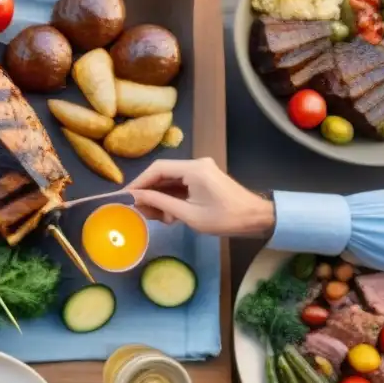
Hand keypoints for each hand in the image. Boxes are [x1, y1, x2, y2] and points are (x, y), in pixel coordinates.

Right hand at [125, 158, 274, 237]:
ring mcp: (201, 170)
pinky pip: (180, 184)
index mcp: (194, 169)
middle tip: (139, 210)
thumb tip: (136, 197)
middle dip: (149, 192)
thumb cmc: (225, 218)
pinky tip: (168, 213)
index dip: (139, 182)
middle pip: (162, 173)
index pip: (157, 169)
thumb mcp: (189, 214)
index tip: (126, 196)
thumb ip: (160, 203)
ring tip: (157, 216)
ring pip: (170, 180)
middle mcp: (196, 164)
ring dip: (161, 197)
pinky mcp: (204, 177)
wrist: (257, 219)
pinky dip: (171, 197)